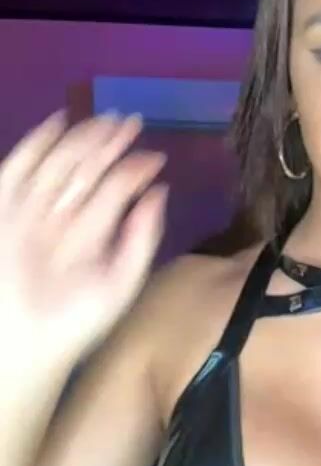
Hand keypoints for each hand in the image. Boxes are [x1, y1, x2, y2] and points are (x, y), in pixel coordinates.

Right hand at [0, 110, 168, 367]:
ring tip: (106, 122)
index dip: (133, 170)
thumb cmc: (75, 321)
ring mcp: (33, 210)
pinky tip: (60, 123)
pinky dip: (37, 145)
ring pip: (60, 164)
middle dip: (109, 146)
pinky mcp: (5, 207)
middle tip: (131, 122)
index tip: (155, 156)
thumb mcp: (121, 279)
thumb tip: (160, 190)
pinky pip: (20, 168)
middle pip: (88, 171)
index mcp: (91, 232)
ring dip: (82, 140)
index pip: (114, 191)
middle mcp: (63, 216)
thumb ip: (141, 237)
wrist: (25, 343)